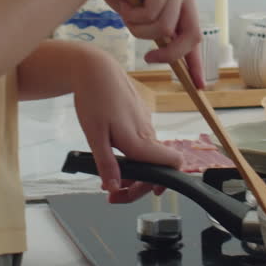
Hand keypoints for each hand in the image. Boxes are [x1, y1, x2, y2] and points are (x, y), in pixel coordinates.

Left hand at [70, 47, 180, 202]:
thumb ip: (106, 163)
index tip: (146, 193)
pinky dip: (133, 158)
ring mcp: (145, 126)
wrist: (96, 70)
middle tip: (113, 196)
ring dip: (135, 174)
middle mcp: (147, 134)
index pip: (172, 164)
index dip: (164, 183)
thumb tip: (114, 186)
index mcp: (139, 139)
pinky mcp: (140, 120)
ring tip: (110, 180)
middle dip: (138, 188)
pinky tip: (114, 158)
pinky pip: (143, 145)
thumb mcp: (94, 135)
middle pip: (157, 170)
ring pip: (149, 158)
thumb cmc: (94, 98)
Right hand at [93, 0, 203, 85]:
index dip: (195, 63)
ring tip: (127, 12)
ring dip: (139, 28)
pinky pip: (151, 15)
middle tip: (148, 58)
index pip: (193, 36)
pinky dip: (131, 15)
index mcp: (182, 2)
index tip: (198, 85)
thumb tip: (168, 57)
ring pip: (165, 28)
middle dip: (169, 54)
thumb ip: (156, 31)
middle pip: (190, 37)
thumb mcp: (141, 17)